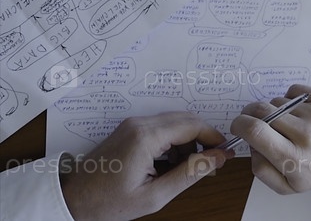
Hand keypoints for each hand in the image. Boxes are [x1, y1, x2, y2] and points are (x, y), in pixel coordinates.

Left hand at [60, 112, 232, 220]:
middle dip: (202, 140)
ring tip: (183, 170)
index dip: (214, 138)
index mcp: (146, 138)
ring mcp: (133, 124)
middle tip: (209, 163)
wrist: (72, 200)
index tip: (225, 153)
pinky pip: (162, 127)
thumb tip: (219, 158)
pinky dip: (173, 142)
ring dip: (187, 142)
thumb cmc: (108, 203)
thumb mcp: (155, 195)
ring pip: (175, 122)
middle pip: (186, 120)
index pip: (193, 126)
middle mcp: (139, 123)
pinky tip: (168, 164)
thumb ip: (191, 173)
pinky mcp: (129, 129)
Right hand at [231, 84, 310, 194]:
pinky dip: (290, 99)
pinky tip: (299, 113)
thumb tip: (251, 144)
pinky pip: (293, 90)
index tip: (238, 125)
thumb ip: (260, 169)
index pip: (255, 130)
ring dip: (276, 111)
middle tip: (255, 120)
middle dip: (251, 114)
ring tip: (290, 125)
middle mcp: (305, 133)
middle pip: (262, 110)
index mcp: (292, 157)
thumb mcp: (286, 185)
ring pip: (277, 101)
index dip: (239, 124)